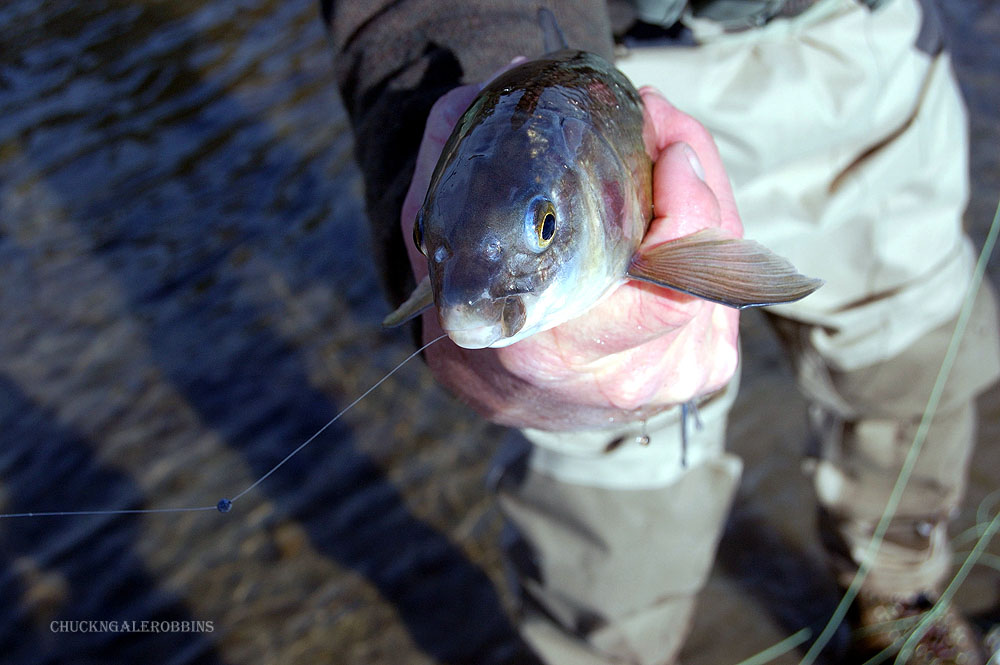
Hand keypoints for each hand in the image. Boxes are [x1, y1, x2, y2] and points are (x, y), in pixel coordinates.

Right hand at [400, 69, 740, 430]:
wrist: (514, 397)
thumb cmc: (481, 313)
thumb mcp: (443, 242)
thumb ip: (458, 155)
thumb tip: (512, 78)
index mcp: (555, 350)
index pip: (665, 288)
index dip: (685, 206)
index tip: (662, 140)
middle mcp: (626, 374)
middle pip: (708, 262)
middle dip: (696, 177)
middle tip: (660, 126)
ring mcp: (674, 375)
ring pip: (726, 264)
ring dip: (704, 199)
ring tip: (665, 159)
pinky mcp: (705, 367)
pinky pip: (729, 282)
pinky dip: (711, 236)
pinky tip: (675, 214)